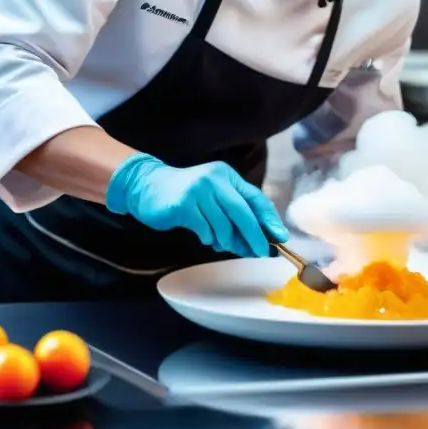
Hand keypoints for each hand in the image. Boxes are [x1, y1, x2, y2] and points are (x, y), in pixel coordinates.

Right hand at [105, 154, 288, 256]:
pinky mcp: (183, 204)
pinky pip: (205, 230)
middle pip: (243, 212)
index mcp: (227, 176)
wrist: (148, 187)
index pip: (255, 197)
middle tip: (260, 252)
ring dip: (226, 240)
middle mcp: (215, 179)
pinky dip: (208, 238)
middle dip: (254, 236)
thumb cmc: (187, 196)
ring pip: (224, 225)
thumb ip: (235, 213)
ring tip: (221, 243)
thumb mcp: (214, 196)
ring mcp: (198, 190)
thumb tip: (260, 239)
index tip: (279, 237)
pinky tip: (204, 236)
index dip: (269, 219)